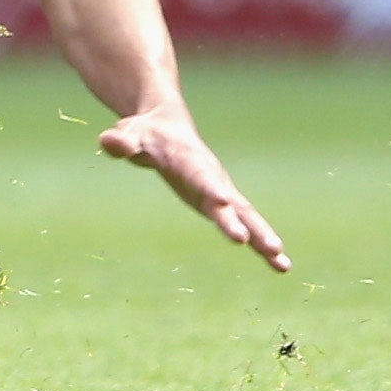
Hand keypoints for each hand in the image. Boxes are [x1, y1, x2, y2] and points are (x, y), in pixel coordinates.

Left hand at [97, 105, 290, 271]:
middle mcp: (212, 178)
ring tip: (282, 262)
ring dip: (263, 238)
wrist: (166, 126)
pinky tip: (279, 265)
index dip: (212, 190)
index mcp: (190, 161)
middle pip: (233, 203)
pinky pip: (245, 224)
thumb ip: (122, 141)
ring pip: (246, 216)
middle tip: (269, 246)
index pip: (201, 178)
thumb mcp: (130, 135)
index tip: (225, 203)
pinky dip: (261, 242)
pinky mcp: (221, 203)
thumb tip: (108, 141)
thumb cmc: (145, 133)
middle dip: (247, 224)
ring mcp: (220, 191)